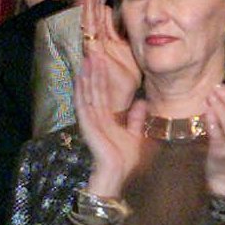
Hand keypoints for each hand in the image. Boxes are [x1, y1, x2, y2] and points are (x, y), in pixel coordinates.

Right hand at [76, 52, 146, 197]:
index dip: (103, 77)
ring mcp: (90, 120)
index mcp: (106, 118)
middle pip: (94, 89)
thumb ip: (137, 118)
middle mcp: (96, 116)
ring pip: (88, 92)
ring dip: (88, 76)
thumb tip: (142, 102)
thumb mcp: (136, 133)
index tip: (104, 60)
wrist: (118, 172)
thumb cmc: (125, 157)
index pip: (104, 92)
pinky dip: (81, 90)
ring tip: (88, 58)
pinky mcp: (87, 125)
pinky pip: (83, 104)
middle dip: (94, 71)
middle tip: (94, 51)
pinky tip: (81, 78)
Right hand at [81, 0, 140, 111]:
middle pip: (94, 9)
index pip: (103, 10)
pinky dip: (89, 21)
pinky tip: (89, 4)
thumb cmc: (127, 82)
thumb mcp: (135, 55)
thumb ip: (136, 39)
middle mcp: (98, 41)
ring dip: (90, 0)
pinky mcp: (92, 58)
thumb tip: (144, 23)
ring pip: (89, 18)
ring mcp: (93, 49)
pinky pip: (89, 37)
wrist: (119, 104)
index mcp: (108, 39)